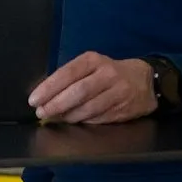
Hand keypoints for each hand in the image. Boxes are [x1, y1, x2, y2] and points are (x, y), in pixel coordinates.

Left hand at [29, 52, 156, 124]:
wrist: (146, 80)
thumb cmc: (110, 72)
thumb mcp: (92, 66)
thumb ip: (70, 77)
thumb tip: (45, 95)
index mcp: (94, 60)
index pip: (68, 73)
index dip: (49, 87)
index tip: (34, 99)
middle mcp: (107, 74)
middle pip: (78, 92)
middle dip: (56, 105)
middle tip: (42, 112)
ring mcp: (117, 92)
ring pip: (88, 108)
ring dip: (68, 116)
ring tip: (56, 118)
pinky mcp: (123, 109)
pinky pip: (98, 118)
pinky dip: (83, 121)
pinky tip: (74, 121)